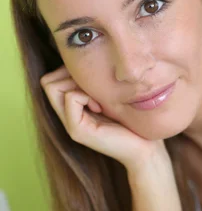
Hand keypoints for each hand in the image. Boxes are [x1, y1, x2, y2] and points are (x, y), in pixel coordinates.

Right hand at [40, 65, 168, 170]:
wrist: (145, 149)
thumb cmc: (133, 121)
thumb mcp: (110, 96)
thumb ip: (94, 84)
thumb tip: (84, 61)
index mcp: (73, 109)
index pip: (51, 79)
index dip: (68, 72)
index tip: (93, 82)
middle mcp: (67, 117)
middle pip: (47, 82)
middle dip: (70, 75)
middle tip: (94, 88)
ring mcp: (70, 125)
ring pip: (52, 87)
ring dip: (77, 84)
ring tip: (97, 99)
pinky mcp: (77, 131)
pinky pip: (70, 98)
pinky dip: (85, 95)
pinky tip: (101, 107)